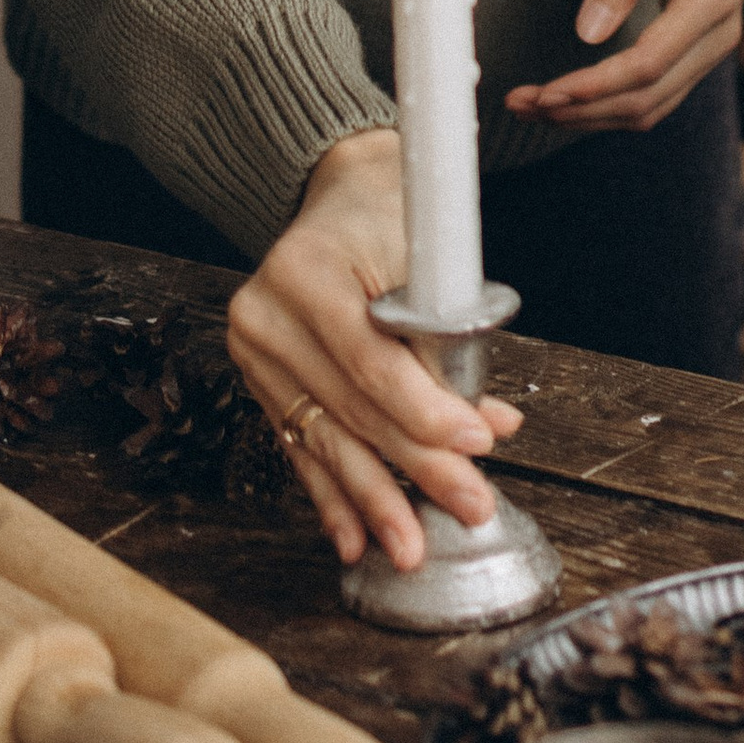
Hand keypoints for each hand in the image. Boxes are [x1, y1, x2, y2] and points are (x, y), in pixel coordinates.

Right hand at [226, 131, 523, 570]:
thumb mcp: (422, 254)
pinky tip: (354, 538)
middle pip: (351, 408)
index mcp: (304, 270)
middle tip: (468, 505)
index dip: (424, 409)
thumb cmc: (391, 216)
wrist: (340, 196)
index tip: (477, 443)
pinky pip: (302, 447)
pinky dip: (334, 496)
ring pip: (326, 439)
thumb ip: (445, 337)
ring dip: (375, 500)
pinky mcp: (262, 384)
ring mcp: (255, 353)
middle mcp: (264, 314)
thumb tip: (488, 425)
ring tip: (412, 545)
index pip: (369, 358)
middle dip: (416, 466)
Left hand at [504, 0, 743, 131]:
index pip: (649, 64)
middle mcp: (719, 36)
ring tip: (530, 106)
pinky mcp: (692, 50)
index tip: (545, 92)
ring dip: (589, 115)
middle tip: (519, 104)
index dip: (595, 86)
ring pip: (648, 107)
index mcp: (713, 0)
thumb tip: (588, 34)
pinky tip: (567, 99)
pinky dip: (607, 105)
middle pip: (646, 99)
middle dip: (581, 109)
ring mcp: (709, 48)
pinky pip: (651, 95)